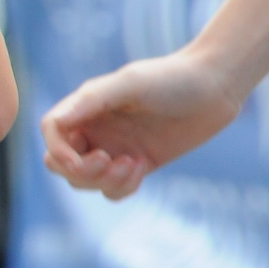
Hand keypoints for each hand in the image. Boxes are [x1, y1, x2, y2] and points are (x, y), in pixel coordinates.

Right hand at [40, 48, 243, 198]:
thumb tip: (55, 123)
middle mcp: (95, 129)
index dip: (57, 151)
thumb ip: (91, 101)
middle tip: (107, 161)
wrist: (215, 87)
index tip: (78, 161)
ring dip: (103, 180)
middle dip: (80, 170)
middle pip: (62, 163)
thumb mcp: (130, 83)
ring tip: (133, 164)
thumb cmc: (171, 78)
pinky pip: (114, 189)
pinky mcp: (137, 165)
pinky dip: (123, 186)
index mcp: (85, 107)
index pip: (53, 133)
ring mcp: (115, 149)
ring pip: (86, 181)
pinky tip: (143, 165)